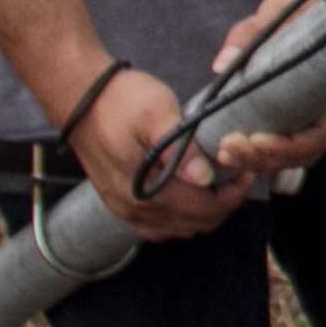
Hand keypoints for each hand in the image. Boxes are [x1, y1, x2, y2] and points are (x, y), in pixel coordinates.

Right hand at [72, 65, 248, 239]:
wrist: (79, 98)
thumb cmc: (121, 100)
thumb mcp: (157, 113)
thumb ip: (180, 148)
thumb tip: (204, 177)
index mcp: (145, 192)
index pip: (206, 211)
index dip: (235, 193)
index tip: (246, 169)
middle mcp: (133, 209)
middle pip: (196, 224)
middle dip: (224, 202)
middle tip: (236, 173)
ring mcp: (123, 209)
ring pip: (178, 228)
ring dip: (204, 210)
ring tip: (217, 179)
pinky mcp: (118, 202)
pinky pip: (157, 225)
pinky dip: (180, 215)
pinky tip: (189, 191)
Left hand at [204, 0, 325, 181]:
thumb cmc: (303, 4)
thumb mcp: (278, 12)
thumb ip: (249, 34)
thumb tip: (221, 62)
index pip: (321, 134)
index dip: (291, 146)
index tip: (259, 140)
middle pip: (304, 153)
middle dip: (265, 159)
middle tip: (229, 149)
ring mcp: (317, 114)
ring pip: (295, 155)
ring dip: (259, 162)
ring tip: (226, 154)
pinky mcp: (300, 115)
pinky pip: (287, 145)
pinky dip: (262, 154)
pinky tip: (235, 153)